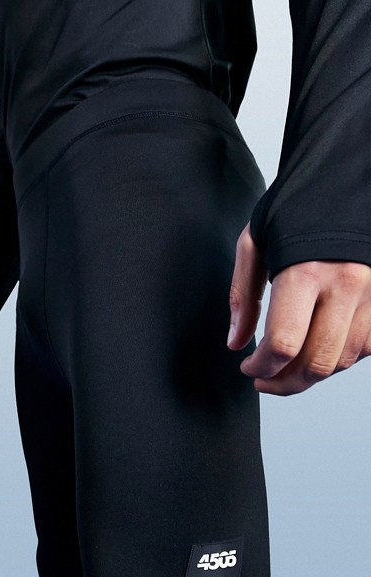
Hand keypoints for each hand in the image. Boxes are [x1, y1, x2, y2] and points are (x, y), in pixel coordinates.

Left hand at [227, 221, 370, 395]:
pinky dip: (340, 358)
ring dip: (312, 375)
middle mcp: (348, 285)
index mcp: (306, 271)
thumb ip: (244, 296)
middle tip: (264, 381)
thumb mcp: (255, 243)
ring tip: (287, 369)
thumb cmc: (295, 207)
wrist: (347, 176)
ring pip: (344, 360)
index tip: (248, 368)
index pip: (284, 344)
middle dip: (284, 383)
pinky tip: (318, 350)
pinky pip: (368, 346)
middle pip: (316, 362)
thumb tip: (236, 343)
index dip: (261, 367)